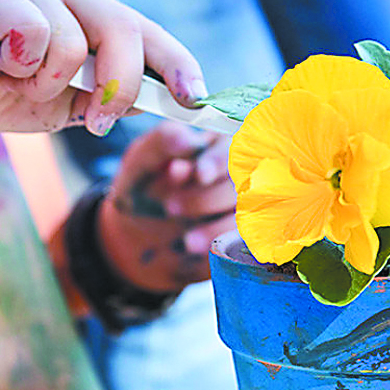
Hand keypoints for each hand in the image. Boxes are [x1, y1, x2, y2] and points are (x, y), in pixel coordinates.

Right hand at [0, 0, 207, 136]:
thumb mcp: (65, 103)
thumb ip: (106, 97)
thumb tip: (162, 101)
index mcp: (89, 13)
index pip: (146, 32)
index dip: (177, 63)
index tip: (197, 99)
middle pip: (122, 29)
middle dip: (119, 85)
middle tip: (98, 121)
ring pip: (74, 41)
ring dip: (47, 83)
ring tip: (17, 79)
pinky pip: (34, 36)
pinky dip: (19, 66)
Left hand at [97, 122, 236, 293]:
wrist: (139, 231)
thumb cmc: (145, 185)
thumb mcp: (143, 159)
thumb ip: (162, 143)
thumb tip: (187, 138)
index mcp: (220, 145)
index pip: (231, 148)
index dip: (219, 161)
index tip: (200, 174)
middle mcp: (241, 175)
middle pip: (241, 183)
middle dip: (206, 198)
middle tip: (170, 208)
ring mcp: (247, 209)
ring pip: (249, 216)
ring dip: (219, 229)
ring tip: (187, 242)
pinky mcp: (244, 238)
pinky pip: (248, 243)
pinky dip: (229, 247)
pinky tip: (203, 251)